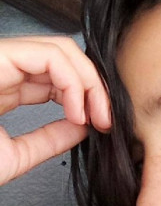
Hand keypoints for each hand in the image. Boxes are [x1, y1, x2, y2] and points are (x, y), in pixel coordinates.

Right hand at [0, 36, 110, 184]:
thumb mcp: (15, 155)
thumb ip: (48, 139)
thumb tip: (83, 127)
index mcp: (3, 88)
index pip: (56, 77)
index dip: (86, 95)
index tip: (101, 125)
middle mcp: (2, 69)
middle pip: (63, 58)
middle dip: (94, 85)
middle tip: (106, 119)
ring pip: (59, 49)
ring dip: (88, 80)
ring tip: (94, 115)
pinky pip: (47, 53)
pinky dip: (73, 79)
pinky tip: (77, 108)